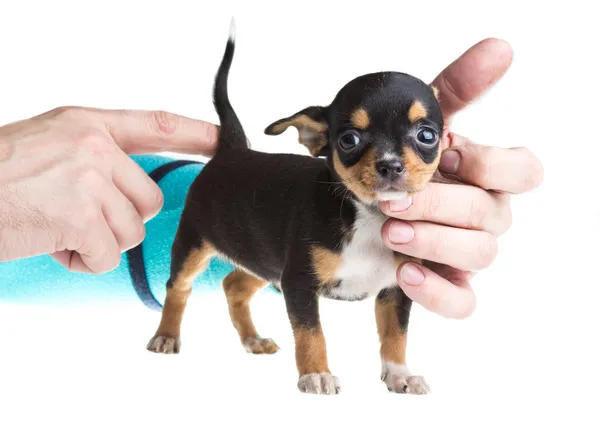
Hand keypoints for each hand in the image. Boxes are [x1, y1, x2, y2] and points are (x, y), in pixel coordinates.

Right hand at [0, 106, 218, 272]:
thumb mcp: (48, 146)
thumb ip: (95, 157)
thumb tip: (134, 189)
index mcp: (87, 124)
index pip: (156, 125)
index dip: (195, 134)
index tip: (223, 142)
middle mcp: (93, 146)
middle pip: (148, 201)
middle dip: (121, 221)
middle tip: (79, 218)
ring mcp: (87, 179)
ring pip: (131, 232)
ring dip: (98, 242)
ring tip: (57, 228)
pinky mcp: (79, 216)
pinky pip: (107, 256)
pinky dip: (83, 262)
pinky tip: (52, 243)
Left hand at [380, 39, 543, 318]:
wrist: (357, 210)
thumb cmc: (396, 165)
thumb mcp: (417, 126)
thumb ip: (454, 90)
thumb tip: (501, 46)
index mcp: (485, 175)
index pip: (524, 170)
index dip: (491, 163)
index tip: (446, 151)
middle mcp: (486, 215)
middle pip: (491, 214)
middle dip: (440, 204)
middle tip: (393, 200)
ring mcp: (468, 254)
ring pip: (481, 255)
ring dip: (433, 241)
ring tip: (390, 232)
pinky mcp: (449, 287)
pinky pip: (462, 303)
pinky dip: (435, 291)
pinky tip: (403, 274)